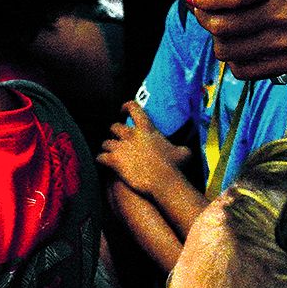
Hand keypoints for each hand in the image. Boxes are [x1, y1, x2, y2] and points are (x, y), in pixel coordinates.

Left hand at [98, 104, 190, 221]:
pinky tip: (102, 161)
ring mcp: (121, 147)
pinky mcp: (114, 160)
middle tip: (118, 138)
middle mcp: (131, 135)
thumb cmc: (173, 166)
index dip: (126, 107)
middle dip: (114, 132)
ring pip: (106, 142)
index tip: (123, 110)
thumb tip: (186, 150)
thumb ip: (181, 148)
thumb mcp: (183, 153)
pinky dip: (100, 159)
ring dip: (107, 146)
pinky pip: (101, 157)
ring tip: (109, 152)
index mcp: (147, 129)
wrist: (162, 180)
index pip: (133, 109)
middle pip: (115, 127)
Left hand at [187, 0, 286, 79]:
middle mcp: (281, 14)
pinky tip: (237, 46)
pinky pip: (242, 70)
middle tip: (201, 10)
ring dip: (215, 38)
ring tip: (220, 26)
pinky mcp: (285, 64)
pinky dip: (232, 59)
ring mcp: (283, 43)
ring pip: (226, 49)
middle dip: (202, 17)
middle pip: (222, 25)